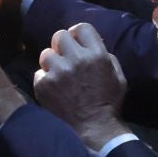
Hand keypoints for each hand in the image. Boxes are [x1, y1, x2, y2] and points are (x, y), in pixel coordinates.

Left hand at [32, 23, 129, 149]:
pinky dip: (45, 81)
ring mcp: (58, 72)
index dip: (77, 35)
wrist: (94, 129)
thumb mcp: (118, 77)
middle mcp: (77, 59)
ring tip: (59, 75)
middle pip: (59, 36)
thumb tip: (92, 46)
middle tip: (65, 58)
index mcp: (97, 55)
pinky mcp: (44, 85)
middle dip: (62, 46)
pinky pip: (39, 73)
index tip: (76, 43)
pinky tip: (54, 90)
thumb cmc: (108, 103)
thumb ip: (106, 57)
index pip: (81, 28)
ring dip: (52, 63)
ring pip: (46, 54)